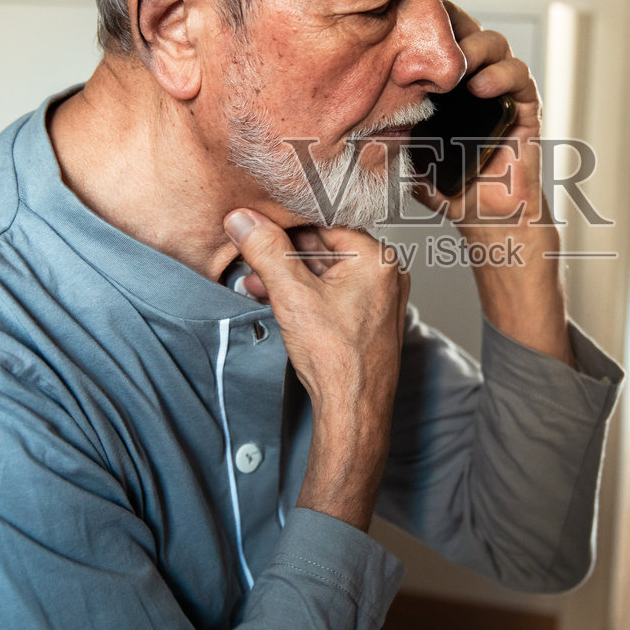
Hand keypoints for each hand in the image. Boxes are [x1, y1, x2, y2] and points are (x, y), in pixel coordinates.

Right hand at [224, 209, 409, 529]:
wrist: (353, 409)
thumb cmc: (337, 359)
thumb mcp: (292, 295)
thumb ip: (266, 251)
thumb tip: (244, 220)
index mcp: (377, 259)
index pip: (325, 223)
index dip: (286, 224)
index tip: (256, 223)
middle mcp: (385, 275)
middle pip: (324, 248)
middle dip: (282, 253)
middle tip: (249, 253)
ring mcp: (378, 299)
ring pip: (325, 273)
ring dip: (288, 275)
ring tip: (254, 280)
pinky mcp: (367, 320)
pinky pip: (331, 295)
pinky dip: (303, 294)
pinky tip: (273, 298)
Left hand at [411, 4, 573, 365]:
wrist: (486, 218)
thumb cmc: (448, 189)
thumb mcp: (404, 153)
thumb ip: (384, 132)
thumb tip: (339, 119)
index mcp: (442, 83)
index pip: (434, 37)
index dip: (422, 21)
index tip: (401, 19)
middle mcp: (471, 80)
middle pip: (464, 28)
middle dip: (449, 25)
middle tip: (430, 33)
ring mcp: (498, 90)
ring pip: (493, 44)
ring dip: (476, 46)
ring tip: (457, 63)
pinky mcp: (523, 106)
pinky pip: (519, 76)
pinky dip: (502, 75)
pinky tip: (480, 86)